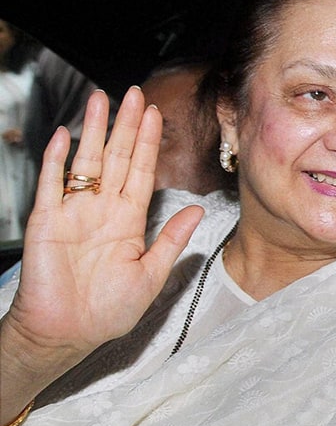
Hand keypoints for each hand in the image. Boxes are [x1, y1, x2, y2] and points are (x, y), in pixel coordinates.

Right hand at [1, 87, 203, 421]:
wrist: (68, 333)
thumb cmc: (108, 311)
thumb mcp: (152, 275)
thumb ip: (172, 240)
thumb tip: (199, 210)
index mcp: (128, 222)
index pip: (140, 172)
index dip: (147, 143)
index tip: (155, 114)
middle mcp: (102, 211)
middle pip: (115, 158)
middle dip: (125, 126)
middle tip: (134, 93)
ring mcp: (73, 213)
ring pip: (85, 162)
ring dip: (93, 131)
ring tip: (102, 99)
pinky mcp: (47, 222)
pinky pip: (52, 184)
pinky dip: (58, 160)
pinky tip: (67, 135)